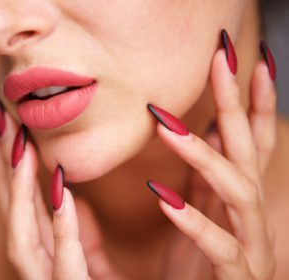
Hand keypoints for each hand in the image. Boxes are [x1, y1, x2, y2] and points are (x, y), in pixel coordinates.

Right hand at [0, 100, 122, 278]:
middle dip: (2, 170)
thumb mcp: (98, 265)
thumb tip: (65, 194)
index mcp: (50, 262)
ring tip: (18, 146)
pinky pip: (66, 268)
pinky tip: (60, 191)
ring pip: (24, 240)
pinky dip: (62, 229)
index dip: (6, 169)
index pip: (21, 208)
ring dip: (19, 192)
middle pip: (13, 216)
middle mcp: (44, 275)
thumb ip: (78, 235)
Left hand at [146, 36, 276, 278]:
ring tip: (164, 126)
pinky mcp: (236, 275)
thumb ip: (204, 178)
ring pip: (239, 191)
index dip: (253, 100)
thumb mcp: (202, 213)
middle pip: (250, 150)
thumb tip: (205, 132)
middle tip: (221, 58)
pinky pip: (219, 245)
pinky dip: (192, 220)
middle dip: (238, 102)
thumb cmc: (202, 266)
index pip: (251, 140)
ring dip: (204, 155)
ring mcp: (249, 245)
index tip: (244, 58)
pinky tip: (163, 196)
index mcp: (238, 199)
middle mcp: (250, 216)